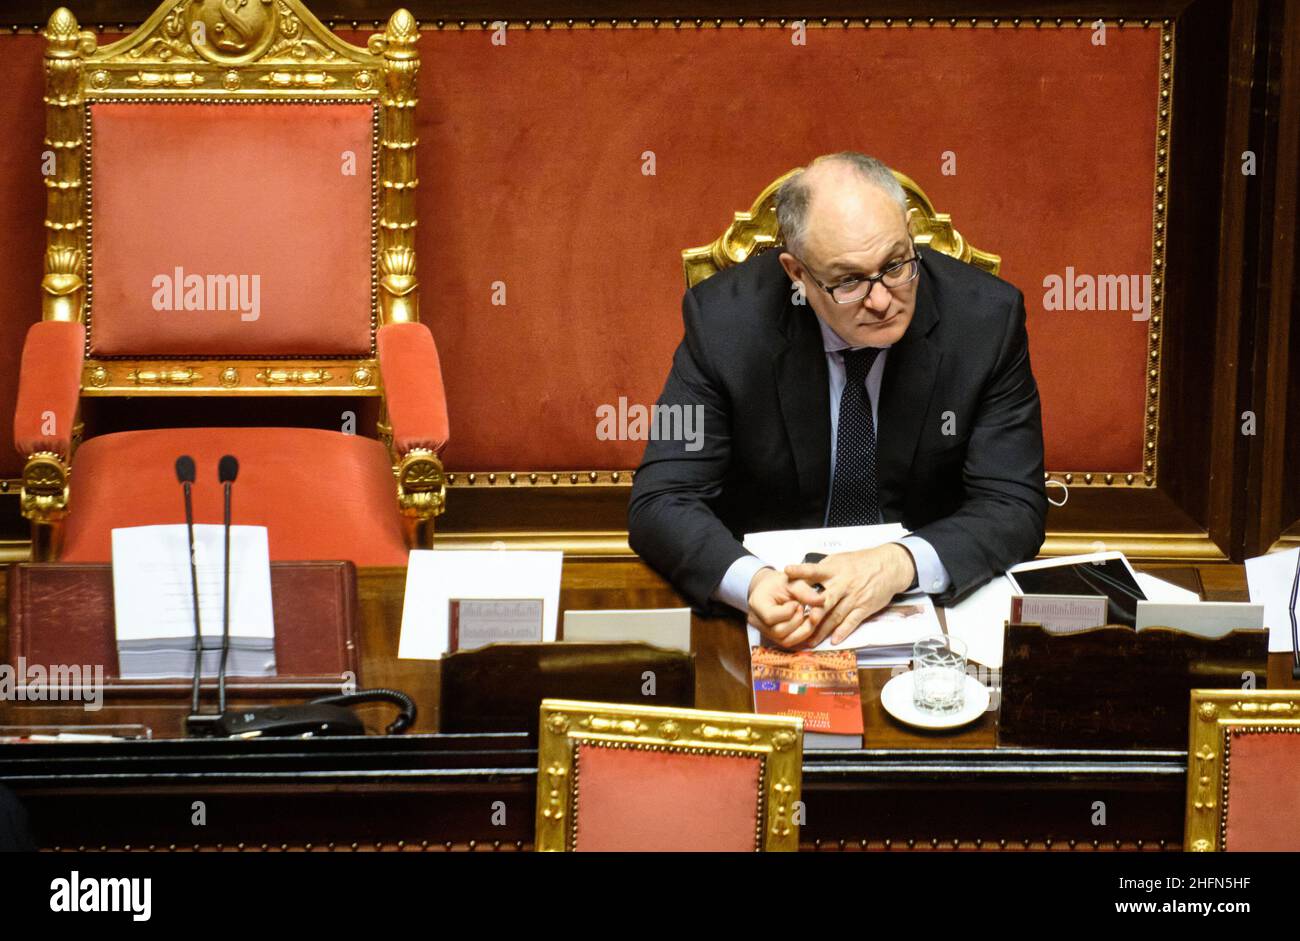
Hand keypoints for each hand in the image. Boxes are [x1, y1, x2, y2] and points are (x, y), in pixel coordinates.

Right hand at [747, 567, 824, 647]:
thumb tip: (822, 600)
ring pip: (785, 641)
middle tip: (803, 608)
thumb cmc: (781, 582)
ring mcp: (763, 631)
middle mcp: (756, 621)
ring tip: (806, 615)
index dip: (788, 612)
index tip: (796, 602)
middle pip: (778, 632)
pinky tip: (805, 623)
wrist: (772, 587)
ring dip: (802, 630)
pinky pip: (788, 642)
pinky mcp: (773, 637)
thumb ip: (806, 591)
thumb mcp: (793, 581)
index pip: (770, 617)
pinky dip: (801, 634)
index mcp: (756, 604)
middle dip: (797, 622)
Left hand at [782, 544, 916, 646]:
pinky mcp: (864, 607)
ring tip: (810, 640)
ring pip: (835, 616)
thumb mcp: (840, 559)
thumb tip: (801, 576)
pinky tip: (834, 641)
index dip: (801, 571)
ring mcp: (853, 597)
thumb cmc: (860, 562)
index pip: (815, 570)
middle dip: (810, 613)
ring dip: (822, 630)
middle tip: (795, 625)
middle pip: (823, 600)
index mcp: (834, 569)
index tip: (787, 571)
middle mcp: (842, 584)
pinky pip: (852, 622)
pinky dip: (843, 632)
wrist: (889, 566)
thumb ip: (822, 569)